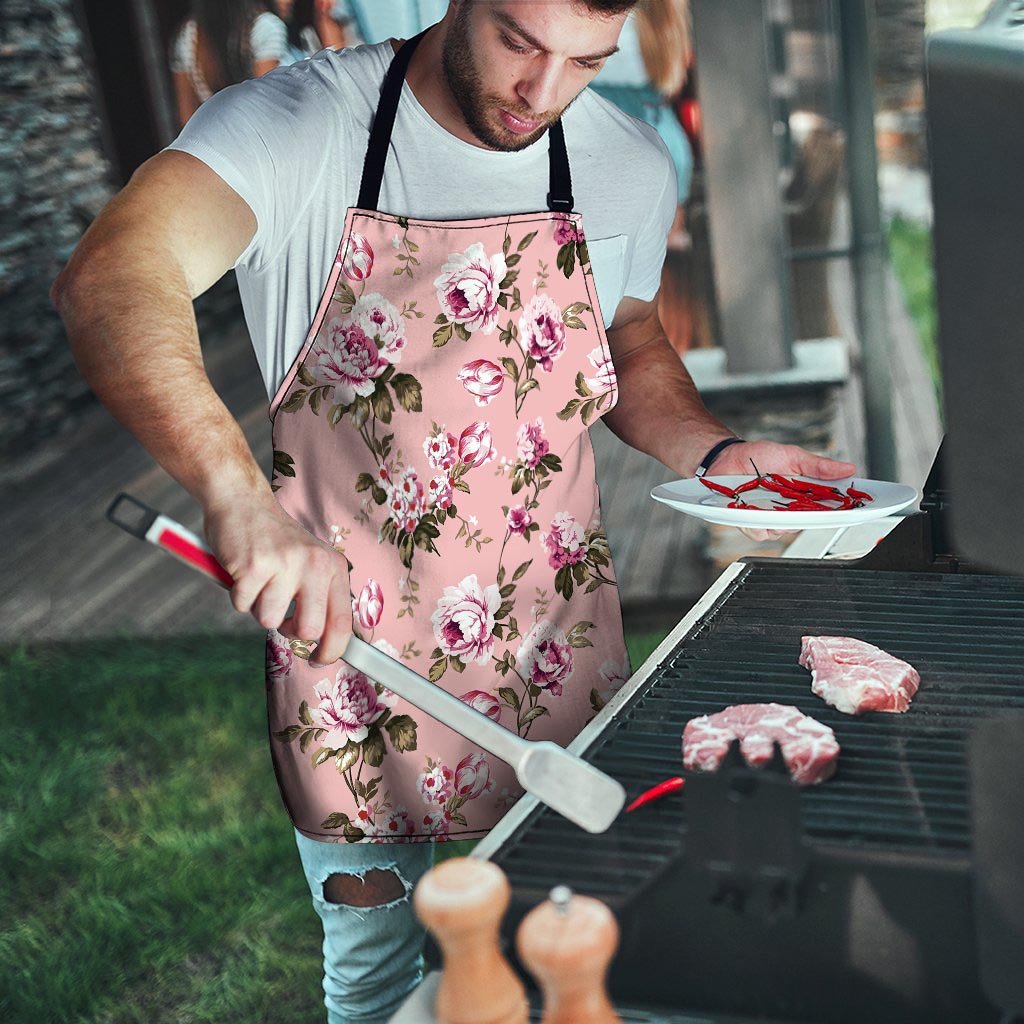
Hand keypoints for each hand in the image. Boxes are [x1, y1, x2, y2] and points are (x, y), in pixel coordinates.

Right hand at [203, 494, 352, 664]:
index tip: (318, 660)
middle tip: (280, 614)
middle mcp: (315, 564)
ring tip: (259, 581)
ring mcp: (285, 564)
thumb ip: (321, 597)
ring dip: (258, 607)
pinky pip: (242, 605)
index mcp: (334, 566)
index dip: (332, 650)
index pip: (342, 622)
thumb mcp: (311, 562)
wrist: (243, 502)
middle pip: (308, 629)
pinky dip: (238, 595)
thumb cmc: (275, 541)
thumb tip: (326, 644)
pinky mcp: (254, 565)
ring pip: (269, 620)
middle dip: (289, 631)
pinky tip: (243, 572)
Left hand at [708, 440, 856, 542]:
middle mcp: (790, 510)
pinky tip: (752, 508)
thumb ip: (819, 466)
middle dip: (809, 516)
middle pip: (808, 523)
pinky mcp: (751, 523)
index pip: (829, 508)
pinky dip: (757, 522)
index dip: (843, 511)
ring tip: (769, 499)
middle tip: (804, 502)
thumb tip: (848, 468)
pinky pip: (760, 532)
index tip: (857, 509)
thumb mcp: (793, 456)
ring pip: (784, 531)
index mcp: (804, 495)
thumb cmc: (759, 456)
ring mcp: (770, 518)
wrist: (727, 458)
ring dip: (779, 518)